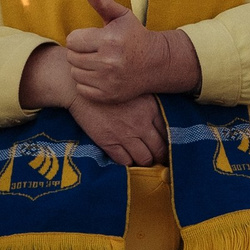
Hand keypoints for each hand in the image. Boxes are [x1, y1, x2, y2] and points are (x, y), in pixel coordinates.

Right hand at [18, 42, 166, 165]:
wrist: (79, 89)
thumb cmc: (107, 86)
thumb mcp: (134, 89)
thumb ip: (150, 104)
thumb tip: (162, 117)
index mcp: (151, 109)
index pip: (169, 133)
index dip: (171, 142)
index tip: (168, 146)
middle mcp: (141, 124)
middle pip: (160, 149)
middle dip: (161, 156)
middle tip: (159, 158)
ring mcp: (125, 134)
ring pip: (144, 159)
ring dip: (145, 162)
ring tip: (143, 161)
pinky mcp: (108, 142)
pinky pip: (124, 161)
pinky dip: (128, 163)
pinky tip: (127, 159)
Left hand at [64, 0, 198, 103]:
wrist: (156, 63)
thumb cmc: (134, 35)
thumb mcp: (121, 16)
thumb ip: (102, 2)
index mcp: (110, 40)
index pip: (72, 40)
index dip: (79, 37)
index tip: (89, 38)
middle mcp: (109, 62)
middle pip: (71, 57)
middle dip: (78, 52)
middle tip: (91, 50)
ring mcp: (108, 81)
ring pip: (75, 72)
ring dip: (81, 67)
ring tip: (94, 61)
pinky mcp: (108, 96)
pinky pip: (81, 88)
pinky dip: (86, 82)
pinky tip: (98, 75)